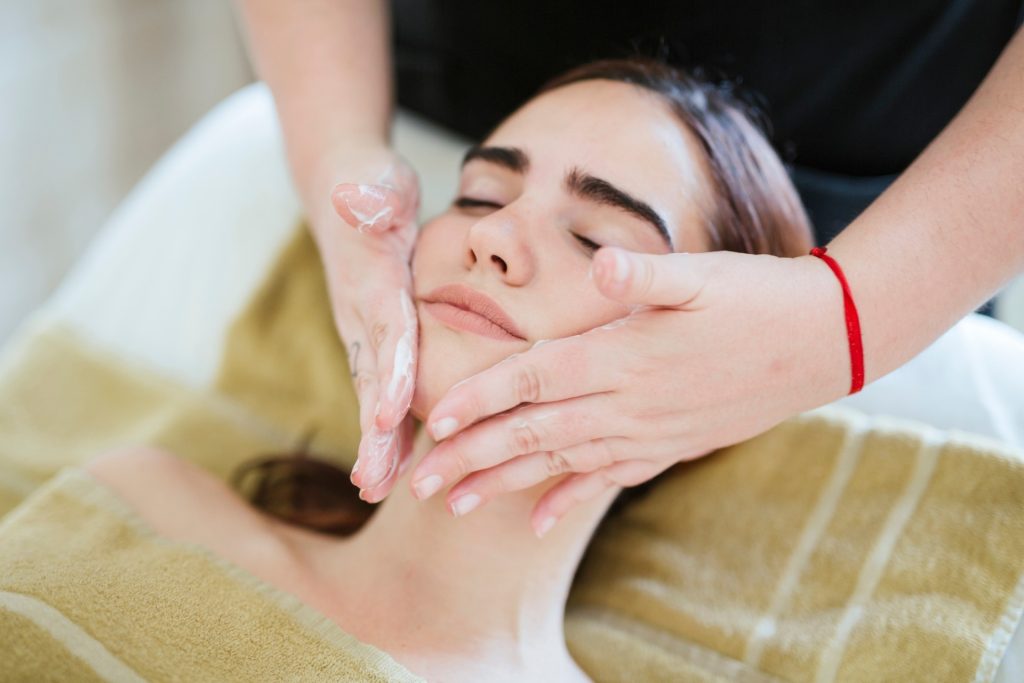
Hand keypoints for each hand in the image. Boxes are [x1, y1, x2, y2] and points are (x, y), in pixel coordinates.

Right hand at [306, 146, 420, 501]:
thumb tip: (356, 199)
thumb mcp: (375, 182)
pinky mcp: (374, 337)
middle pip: (370, 378)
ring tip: (377, 490)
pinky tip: (397, 464)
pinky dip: (387, 426)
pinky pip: (382, 386)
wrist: (343, 188)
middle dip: (372, 431)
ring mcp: (362, 330)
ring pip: (371, 392)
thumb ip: (368, 197)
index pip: (384, 330)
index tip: (391, 412)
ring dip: (375, 441)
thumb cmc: (369, 186)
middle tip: (373, 484)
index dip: (389, 371)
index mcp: (371, 281)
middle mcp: (360, 314)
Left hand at [408, 246, 848, 535]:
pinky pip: (610, 478)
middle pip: (533, 432)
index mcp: (623, 355)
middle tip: (419, 483)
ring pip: (561, 463)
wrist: (824, 343)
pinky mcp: (670, 443)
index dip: (481, 398)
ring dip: (505, 485)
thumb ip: (645, 273)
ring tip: (456, 505)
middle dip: (472, 457)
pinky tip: (540, 521)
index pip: (534, 379)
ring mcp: (649, 430)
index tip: (433, 421)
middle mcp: (628, 403)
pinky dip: (571, 498)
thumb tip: (600, 259)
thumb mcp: (702, 273)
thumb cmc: (758, 297)